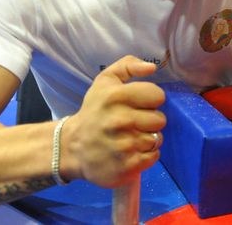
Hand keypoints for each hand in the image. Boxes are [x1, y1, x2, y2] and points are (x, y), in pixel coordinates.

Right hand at [61, 56, 166, 187]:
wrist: (71, 147)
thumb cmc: (94, 111)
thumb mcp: (105, 81)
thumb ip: (128, 66)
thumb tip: (152, 67)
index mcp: (116, 97)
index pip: (157, 95)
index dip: (151, 99)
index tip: (140, 104)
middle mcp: (119, 121)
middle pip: (160, 119)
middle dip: (150, 121)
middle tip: (134, 123)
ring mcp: (123, 146)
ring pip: (156, 139)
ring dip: (147, 138)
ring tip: (130, 138)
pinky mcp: (127, 167)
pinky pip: (153, 156)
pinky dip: (146, 155)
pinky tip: (131, 152)